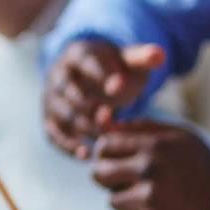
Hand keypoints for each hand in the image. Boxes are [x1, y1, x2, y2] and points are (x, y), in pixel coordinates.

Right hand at [42, 40, 165, 157]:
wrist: (90, 77)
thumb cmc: (114, 68)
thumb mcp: (129, 59)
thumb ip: (144, 57)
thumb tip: (160, 56)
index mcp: (78, 54)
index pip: (87, 63)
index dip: (102, 75)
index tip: (120, 88)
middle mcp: (58, 75)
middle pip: (71, 92)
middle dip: (92, 108)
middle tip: (113, 120)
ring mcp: (51, 98)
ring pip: (63, 115)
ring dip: (84, 129)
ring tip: (106, 140)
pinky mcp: (49, 118)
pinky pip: (53, 133)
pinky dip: (68, 145)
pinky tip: (87, 155)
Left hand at [91, 119, 209, 209]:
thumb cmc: (202, 166)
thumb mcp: (179, 136)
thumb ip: (142, 128)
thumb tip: (105, 124)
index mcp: (153, 145)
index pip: (105, 146)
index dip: (107, 154)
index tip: (116, 161)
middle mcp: (149, 170)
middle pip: (100, 174)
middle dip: (110, 178)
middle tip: (128, 182)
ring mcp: (150, 199)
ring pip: (113, 201)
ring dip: (128, 202)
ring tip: (153, 199)